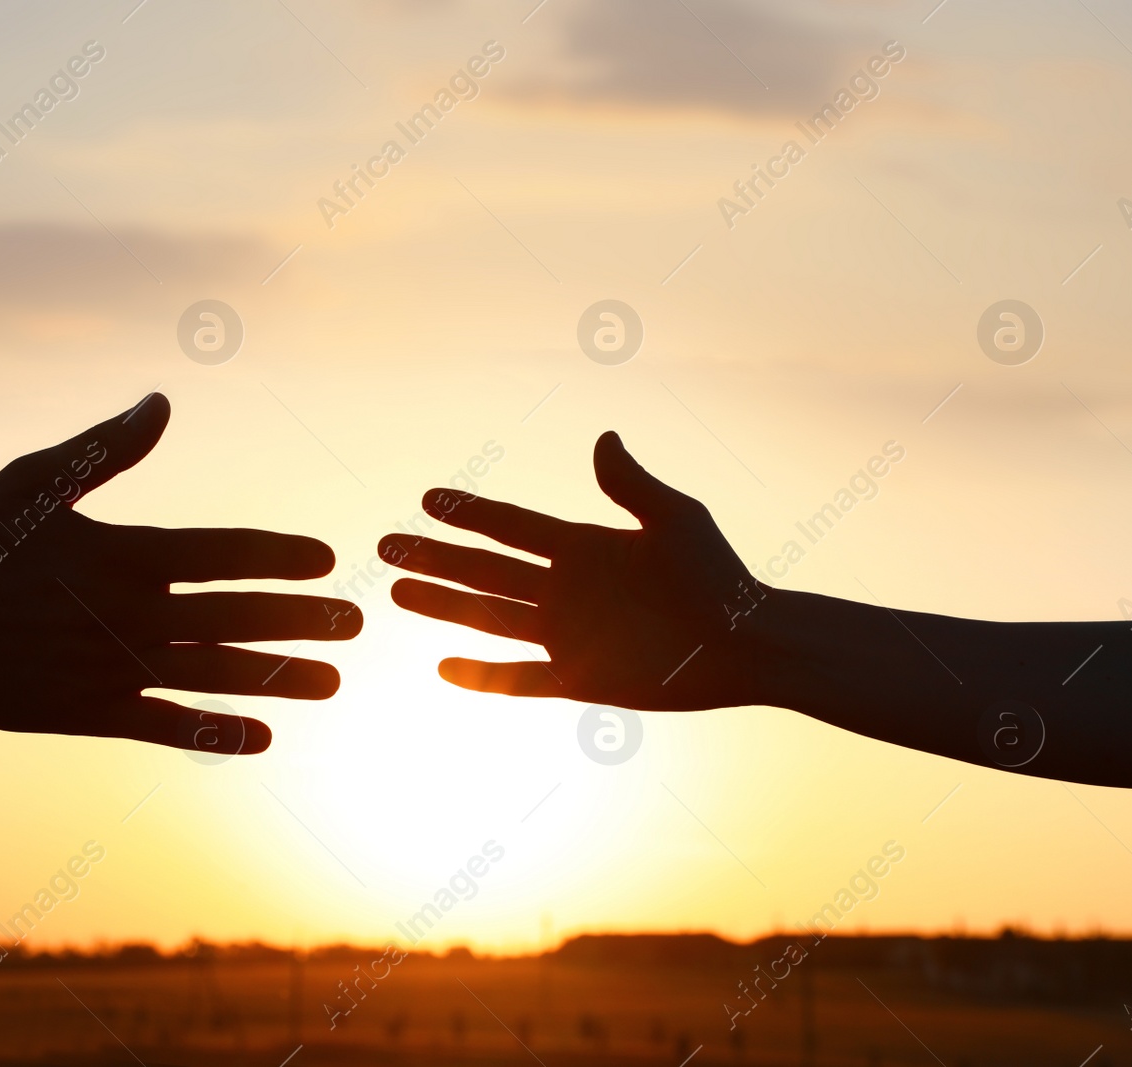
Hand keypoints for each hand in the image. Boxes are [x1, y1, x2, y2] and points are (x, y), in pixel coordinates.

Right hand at [0, 394, 360, 752]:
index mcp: (122, 553)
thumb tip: (162, 401)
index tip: (329, 561)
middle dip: (301, 619)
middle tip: (356, 623)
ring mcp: (111, 667)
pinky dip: (214, 733)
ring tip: (333, 682)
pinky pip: (165, 726)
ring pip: (213, 673)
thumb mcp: (37, 480)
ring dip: (278, 678)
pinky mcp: (89, 713)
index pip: (224, 552)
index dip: (282, 556)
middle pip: (234, 615)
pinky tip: (263, 738)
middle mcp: (128, 613)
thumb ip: (107, 449)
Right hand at [379, 432, 762, 710]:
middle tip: (384, 545)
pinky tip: (443, 667)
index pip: (510, 528)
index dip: (468, 513)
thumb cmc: (720, 577)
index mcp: (583, 547)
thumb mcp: (676, 519)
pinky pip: (519, 680)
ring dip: (442, 606)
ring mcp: (568, 636)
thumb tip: (602, 438)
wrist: (747, 645)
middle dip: (434, 558)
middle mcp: (566, 590)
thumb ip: (632, 485)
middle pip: (484, 572)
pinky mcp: (579, 679)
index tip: (427, 498)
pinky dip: (483, 676)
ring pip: (489, 619)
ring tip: (395, 594)